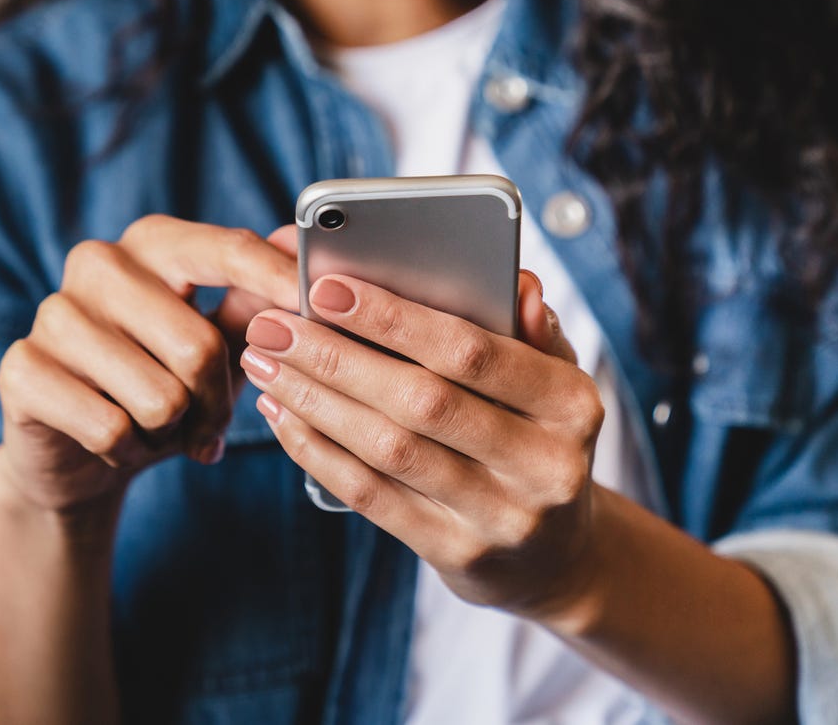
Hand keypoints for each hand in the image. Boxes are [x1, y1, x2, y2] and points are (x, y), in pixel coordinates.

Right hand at [0, 216, 297, 514]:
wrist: (81, 449)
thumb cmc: (164, 381)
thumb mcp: (220, 340)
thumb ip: (257, 299)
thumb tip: (300, 251)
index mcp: (155, 243)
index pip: (228, 250)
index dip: (277, 280)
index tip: (316, 303)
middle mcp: (100, 262)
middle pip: (200, 345)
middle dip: (217, 402)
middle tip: (209, 421)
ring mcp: (54, 312)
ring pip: (159, 396)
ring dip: (173, 431)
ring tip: (159, 426)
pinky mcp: (21, 368)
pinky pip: (110, 428)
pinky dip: (129, 451)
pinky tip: (119, 442)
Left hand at [242, 269, 603, 622]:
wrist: (557, 554)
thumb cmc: (541, 438)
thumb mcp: (556, 381)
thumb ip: (533, 330)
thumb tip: (517, 283)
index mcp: (572, 404)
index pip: (474, 352)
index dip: (395, 319)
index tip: (327, 288)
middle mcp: (545, 465)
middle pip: (422, 401)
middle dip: (336, 358)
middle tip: (273, 326)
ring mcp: (501, 518)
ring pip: (389, 450)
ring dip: (315, 401)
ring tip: (265, 364)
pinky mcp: (457, 554)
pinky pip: (373, 497)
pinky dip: (319, 452)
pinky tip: (284, 416)